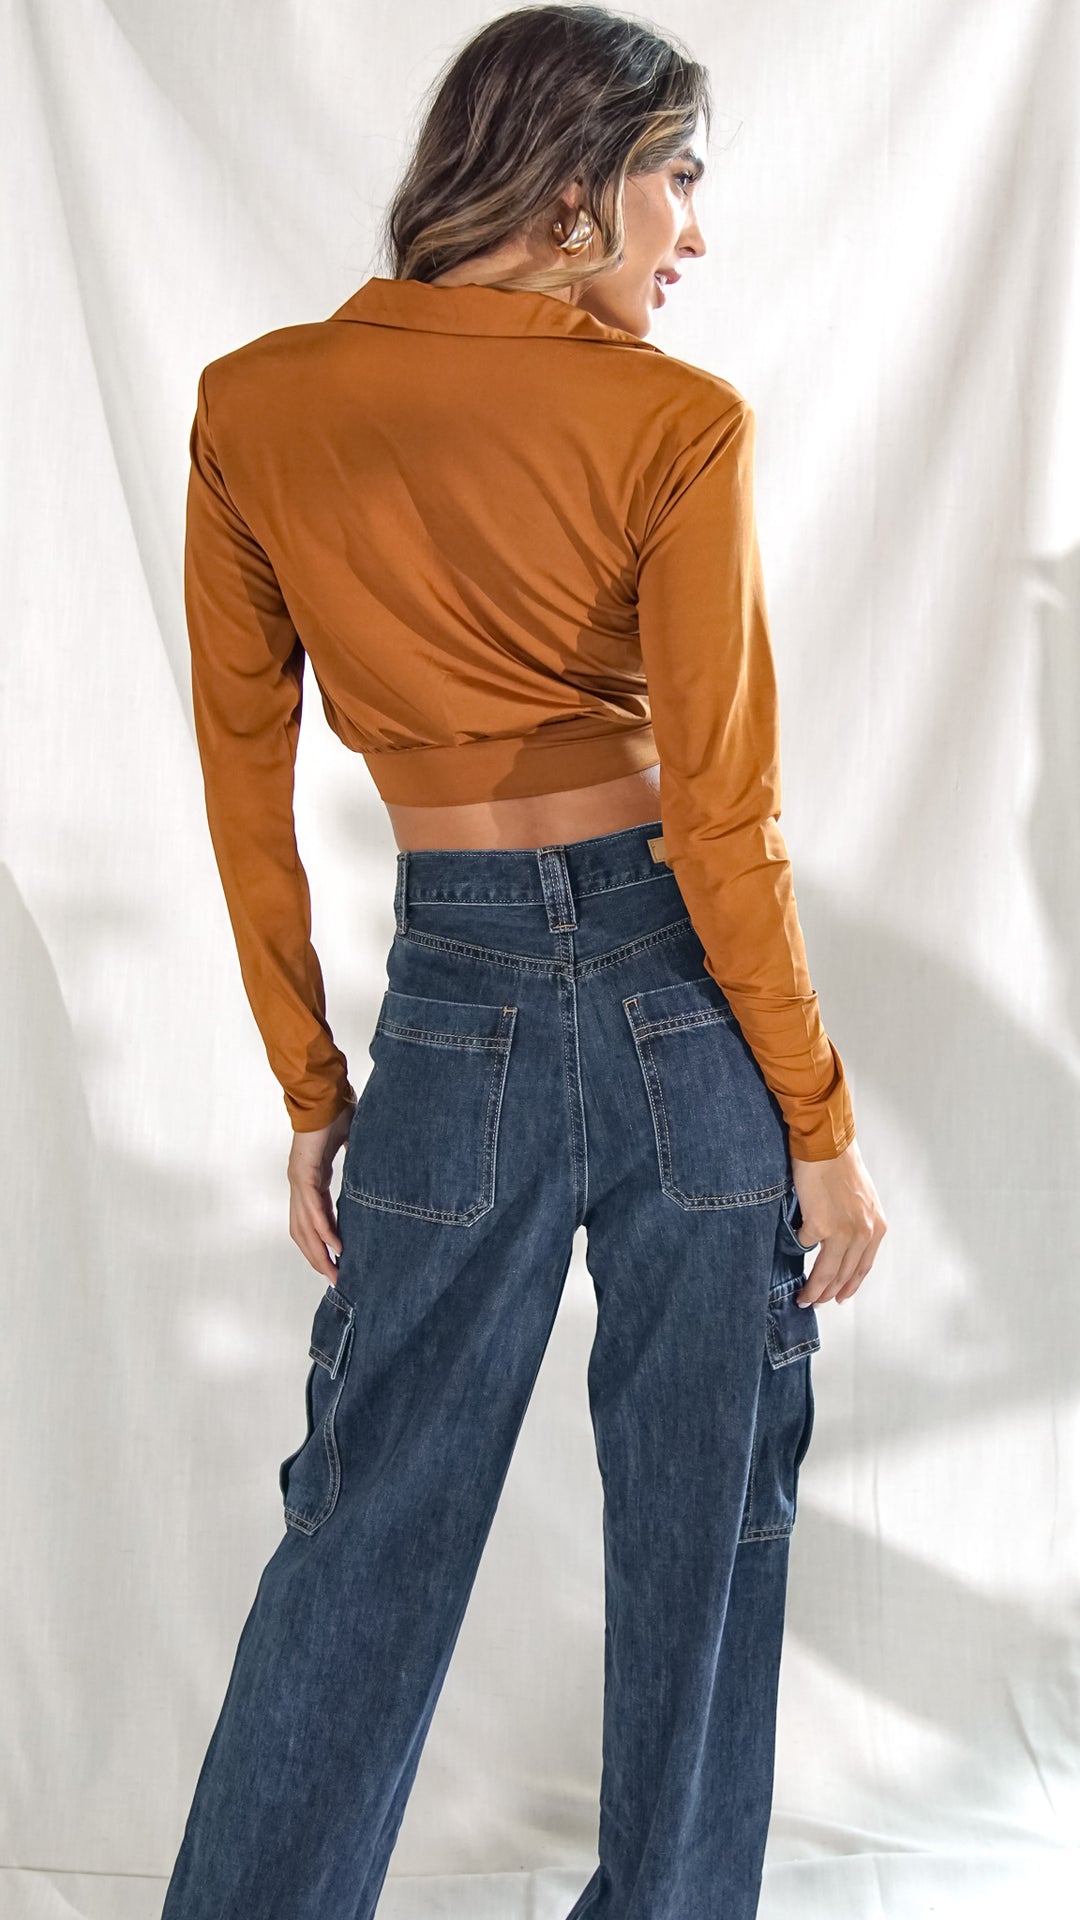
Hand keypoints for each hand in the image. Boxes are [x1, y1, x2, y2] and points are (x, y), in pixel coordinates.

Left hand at [287, 1103, 355, 1282]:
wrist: (326, 1093)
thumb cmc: (338, 1113)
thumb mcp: (352, 1145)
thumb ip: (357, 1161)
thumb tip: (375, 1169)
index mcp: (310, 1179)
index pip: (311, 1221)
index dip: (321, 1244)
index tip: (336, 1262)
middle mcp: (300, 1184)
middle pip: (302, 1232)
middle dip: (317, 1258)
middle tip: (335, 1279)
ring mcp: (299, 1180)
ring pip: (304, 1227)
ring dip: (318, 1252)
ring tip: (334, 1272)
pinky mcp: (304, 1174)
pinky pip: (313, 1210)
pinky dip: (324, 1230)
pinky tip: (336, 1245)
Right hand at [789, 1137, 886, 1307]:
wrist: (827, 1145)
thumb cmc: (841, 1165)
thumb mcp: (862, 1200)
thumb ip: (856, 1225)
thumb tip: (840, 1245)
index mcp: (877, 1228)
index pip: (863, 1267)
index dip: (849, 1286)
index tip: (839, 1298)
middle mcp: (864, 1233)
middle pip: (844, 1274)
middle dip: (828, 1293)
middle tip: (815, 1302)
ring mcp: (843, 1232)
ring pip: (826, 1272)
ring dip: (813, 1288)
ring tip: (803, 1296)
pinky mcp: (820, 1225)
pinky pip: (805, 1243)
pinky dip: (797, 1245)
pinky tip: (792, 1246)